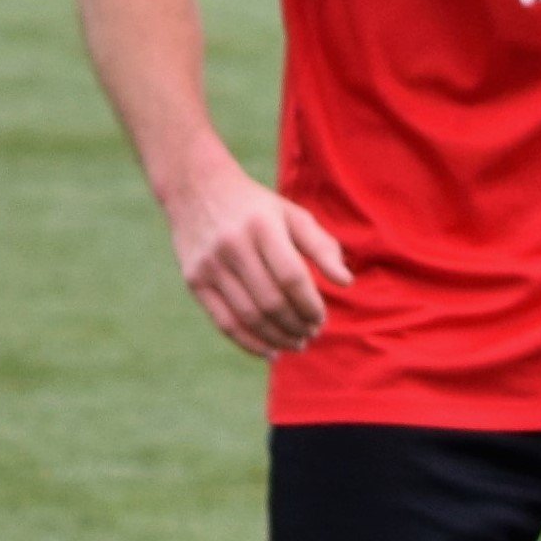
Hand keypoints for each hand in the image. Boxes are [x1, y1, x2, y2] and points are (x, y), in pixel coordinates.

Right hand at [161, 150, 351, 358]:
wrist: (195, 188)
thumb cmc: (256, 207)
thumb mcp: (292, 215)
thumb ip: (322, 247)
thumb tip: (346, 283)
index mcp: (262, 226)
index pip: (292, 277)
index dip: (310, 304)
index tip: (321, 318)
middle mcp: (233, 245)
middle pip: (271, 301)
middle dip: (297, 325)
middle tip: (311, 334)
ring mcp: (210, 264)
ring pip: (249, 316)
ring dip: (278, 338)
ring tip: (297, 344)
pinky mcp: (194, 280)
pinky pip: (224, 322)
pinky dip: (249, 343)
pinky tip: (270, 352)